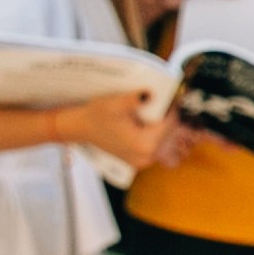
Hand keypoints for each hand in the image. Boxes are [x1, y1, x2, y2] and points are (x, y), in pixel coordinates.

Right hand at [52, 90, 182, 169]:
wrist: (81, 128)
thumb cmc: (97, 115)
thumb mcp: (116, 103)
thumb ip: (134, 99)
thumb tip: (151, 93)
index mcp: (145, 144)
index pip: (172, 123)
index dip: (173, 107)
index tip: (173, 94)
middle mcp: (147, 157)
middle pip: (172, 134)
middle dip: (170, 117)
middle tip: (166, 101)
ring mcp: (143, 161)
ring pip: (167, 141)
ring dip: (166, 127)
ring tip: (158, 111)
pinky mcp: (139, 160)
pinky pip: (159, 147)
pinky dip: (159, 135)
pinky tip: (151, 122)